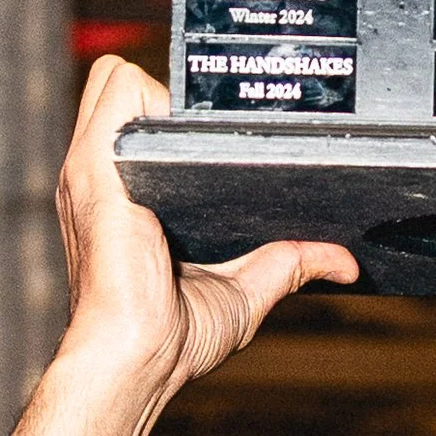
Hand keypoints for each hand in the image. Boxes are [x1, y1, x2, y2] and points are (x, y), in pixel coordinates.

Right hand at [56, 56, 357, 395]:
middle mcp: (103, 175)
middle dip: (164, 93)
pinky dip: (153, 92)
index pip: (137, 116)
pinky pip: (119, 88)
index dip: (169, 112)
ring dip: (159, 92)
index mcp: (127, 195)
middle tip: (206, 132)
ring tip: (194, 134)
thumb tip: (343, 263)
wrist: (135, 358)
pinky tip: (180, 132)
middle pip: (122, 84)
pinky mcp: (93, 167)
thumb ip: (288, 262)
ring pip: (116, 77)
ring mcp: (92, 167)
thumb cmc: (169, 338)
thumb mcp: (243, 290)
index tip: (211, 135)